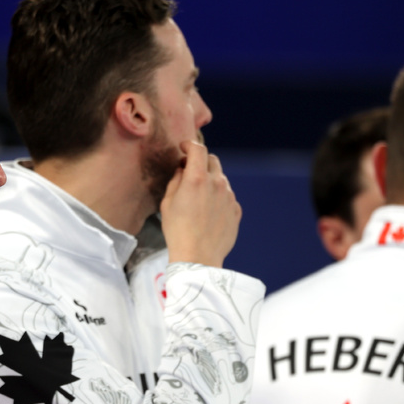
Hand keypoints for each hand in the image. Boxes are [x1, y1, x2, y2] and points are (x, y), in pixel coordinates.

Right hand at [161, 141, 241, 267]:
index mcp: (197, 179)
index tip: (183, 149)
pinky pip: (227, 197)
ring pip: (221, 179)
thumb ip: (176, 181)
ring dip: (210, 181)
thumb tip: (182, 170)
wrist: (198, 258)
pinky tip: (209, 212)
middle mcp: (217, 183)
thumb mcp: (167, 203)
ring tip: (199, 198)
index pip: (198, 149)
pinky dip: (218, 197)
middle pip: (212, 160)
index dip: (189, 145)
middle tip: (190, 172)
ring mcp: (229, 197)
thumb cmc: (177, 231)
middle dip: (201, 161)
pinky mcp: (236, 210)